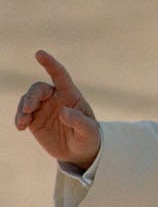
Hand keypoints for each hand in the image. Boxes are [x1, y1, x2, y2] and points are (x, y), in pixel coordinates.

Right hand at [14, 50, 99, 168]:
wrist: (79, 152)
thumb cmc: (88, 137)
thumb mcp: (89, 131)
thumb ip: (78, 121)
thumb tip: (63, 111)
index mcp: (71, 95)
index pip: (60, 75)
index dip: (50, 63)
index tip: (39, 53)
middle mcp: (55, 98)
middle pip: (39, 89)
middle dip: (32, 96)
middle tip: (29, 109)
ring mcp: (43, 108)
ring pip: (27, 100)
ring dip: (23, 108)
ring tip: (23, 122)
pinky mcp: (34, 120)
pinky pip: (22, 114)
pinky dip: (19, 118)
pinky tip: (20, 127)